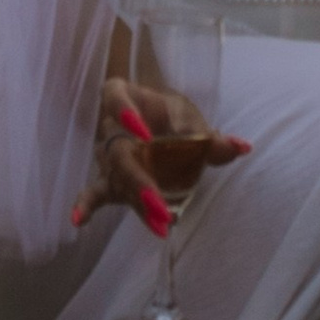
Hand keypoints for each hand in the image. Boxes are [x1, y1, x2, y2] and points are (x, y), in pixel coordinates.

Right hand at [77, 80, 251, 230]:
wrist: (158, 120)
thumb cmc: (170, 114)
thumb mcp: (190, 119)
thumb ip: (212, 138)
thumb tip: (241, 148)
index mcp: (125, 96)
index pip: (115, 96)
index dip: (124, 113)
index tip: (144, 135)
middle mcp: (109, 126)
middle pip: (119, 153)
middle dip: (140, 182)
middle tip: (161, 205)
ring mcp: (107, 155)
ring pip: (117, 179)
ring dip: (137, 203)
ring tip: (160, 223)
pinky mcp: (109, 179)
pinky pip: (95, 191)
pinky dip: (87, 206)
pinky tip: (78, 222)